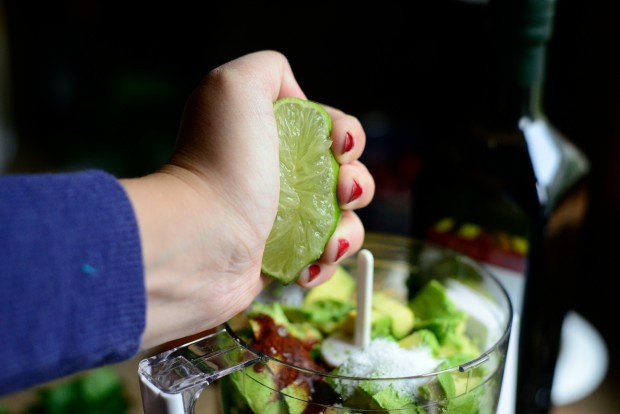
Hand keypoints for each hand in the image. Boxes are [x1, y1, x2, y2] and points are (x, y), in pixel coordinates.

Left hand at [121, 50, 374, 349]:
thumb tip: (298, 96)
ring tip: (328, 244)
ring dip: (348, 233)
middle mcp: (280, 179)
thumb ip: (269, 69)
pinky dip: (326, 265)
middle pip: (346, 178)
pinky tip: (309, 265)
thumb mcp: (235, 86)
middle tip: (341, 194)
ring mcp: (283, 223)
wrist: (199, 239)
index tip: (341, 148)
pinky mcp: (283, 262)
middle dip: (357, 186)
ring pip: (343, 224)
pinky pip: (325, 262)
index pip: (333, 133)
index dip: (348, 137)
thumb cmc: (219, 164)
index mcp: (275, 140)